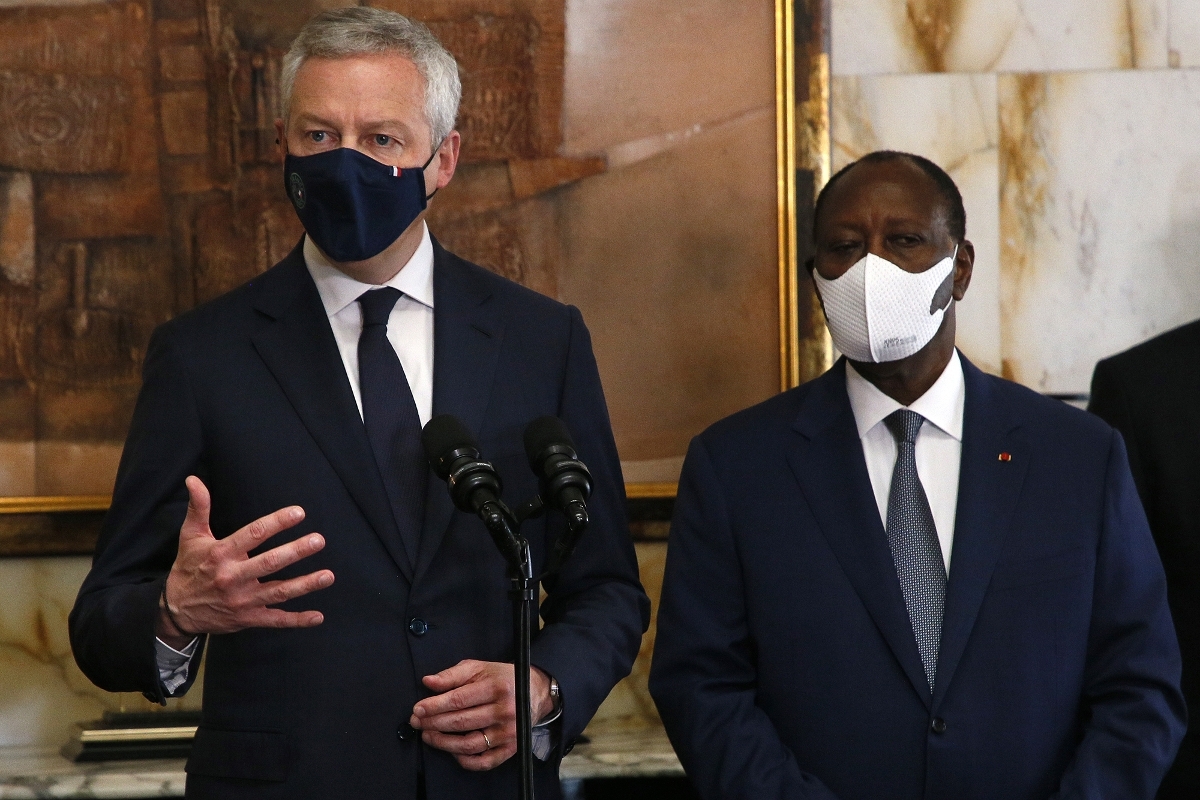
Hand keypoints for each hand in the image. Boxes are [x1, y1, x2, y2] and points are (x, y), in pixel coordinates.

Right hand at [156, 476, 333, 647]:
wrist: (176, 610)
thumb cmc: (189, 568)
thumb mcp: (190, 536)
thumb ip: (199, 507)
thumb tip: (194, 480)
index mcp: (221, 554)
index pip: (253, 534)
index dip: (277, 523)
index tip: (299, 513)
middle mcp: (233, 577)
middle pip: (270, 563)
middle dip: (296, 552)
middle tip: (318, 540)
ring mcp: (242, 600)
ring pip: (278, 592)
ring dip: (305, 585)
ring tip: (328, 575)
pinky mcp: (248, 618)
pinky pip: (275, 620)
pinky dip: (297, 620)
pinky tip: (318, 616)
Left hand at [410, 660, 552, 770]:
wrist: (535, 692)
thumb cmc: (502, 679)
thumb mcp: (479, 668)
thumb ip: (452, 675)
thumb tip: (428, 682)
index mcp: (497, 688)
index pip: (458, 700)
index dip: (434, 706)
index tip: (417, 709)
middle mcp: (505, 711)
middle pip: (461, 722)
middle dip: (433, 723)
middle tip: (417, 722)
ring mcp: (509, 732)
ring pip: (469, 744)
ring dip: (444, 743)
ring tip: (428, 736)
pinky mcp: (511, 748)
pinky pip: (484, 761)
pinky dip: (465, 760)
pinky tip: (452, 751)